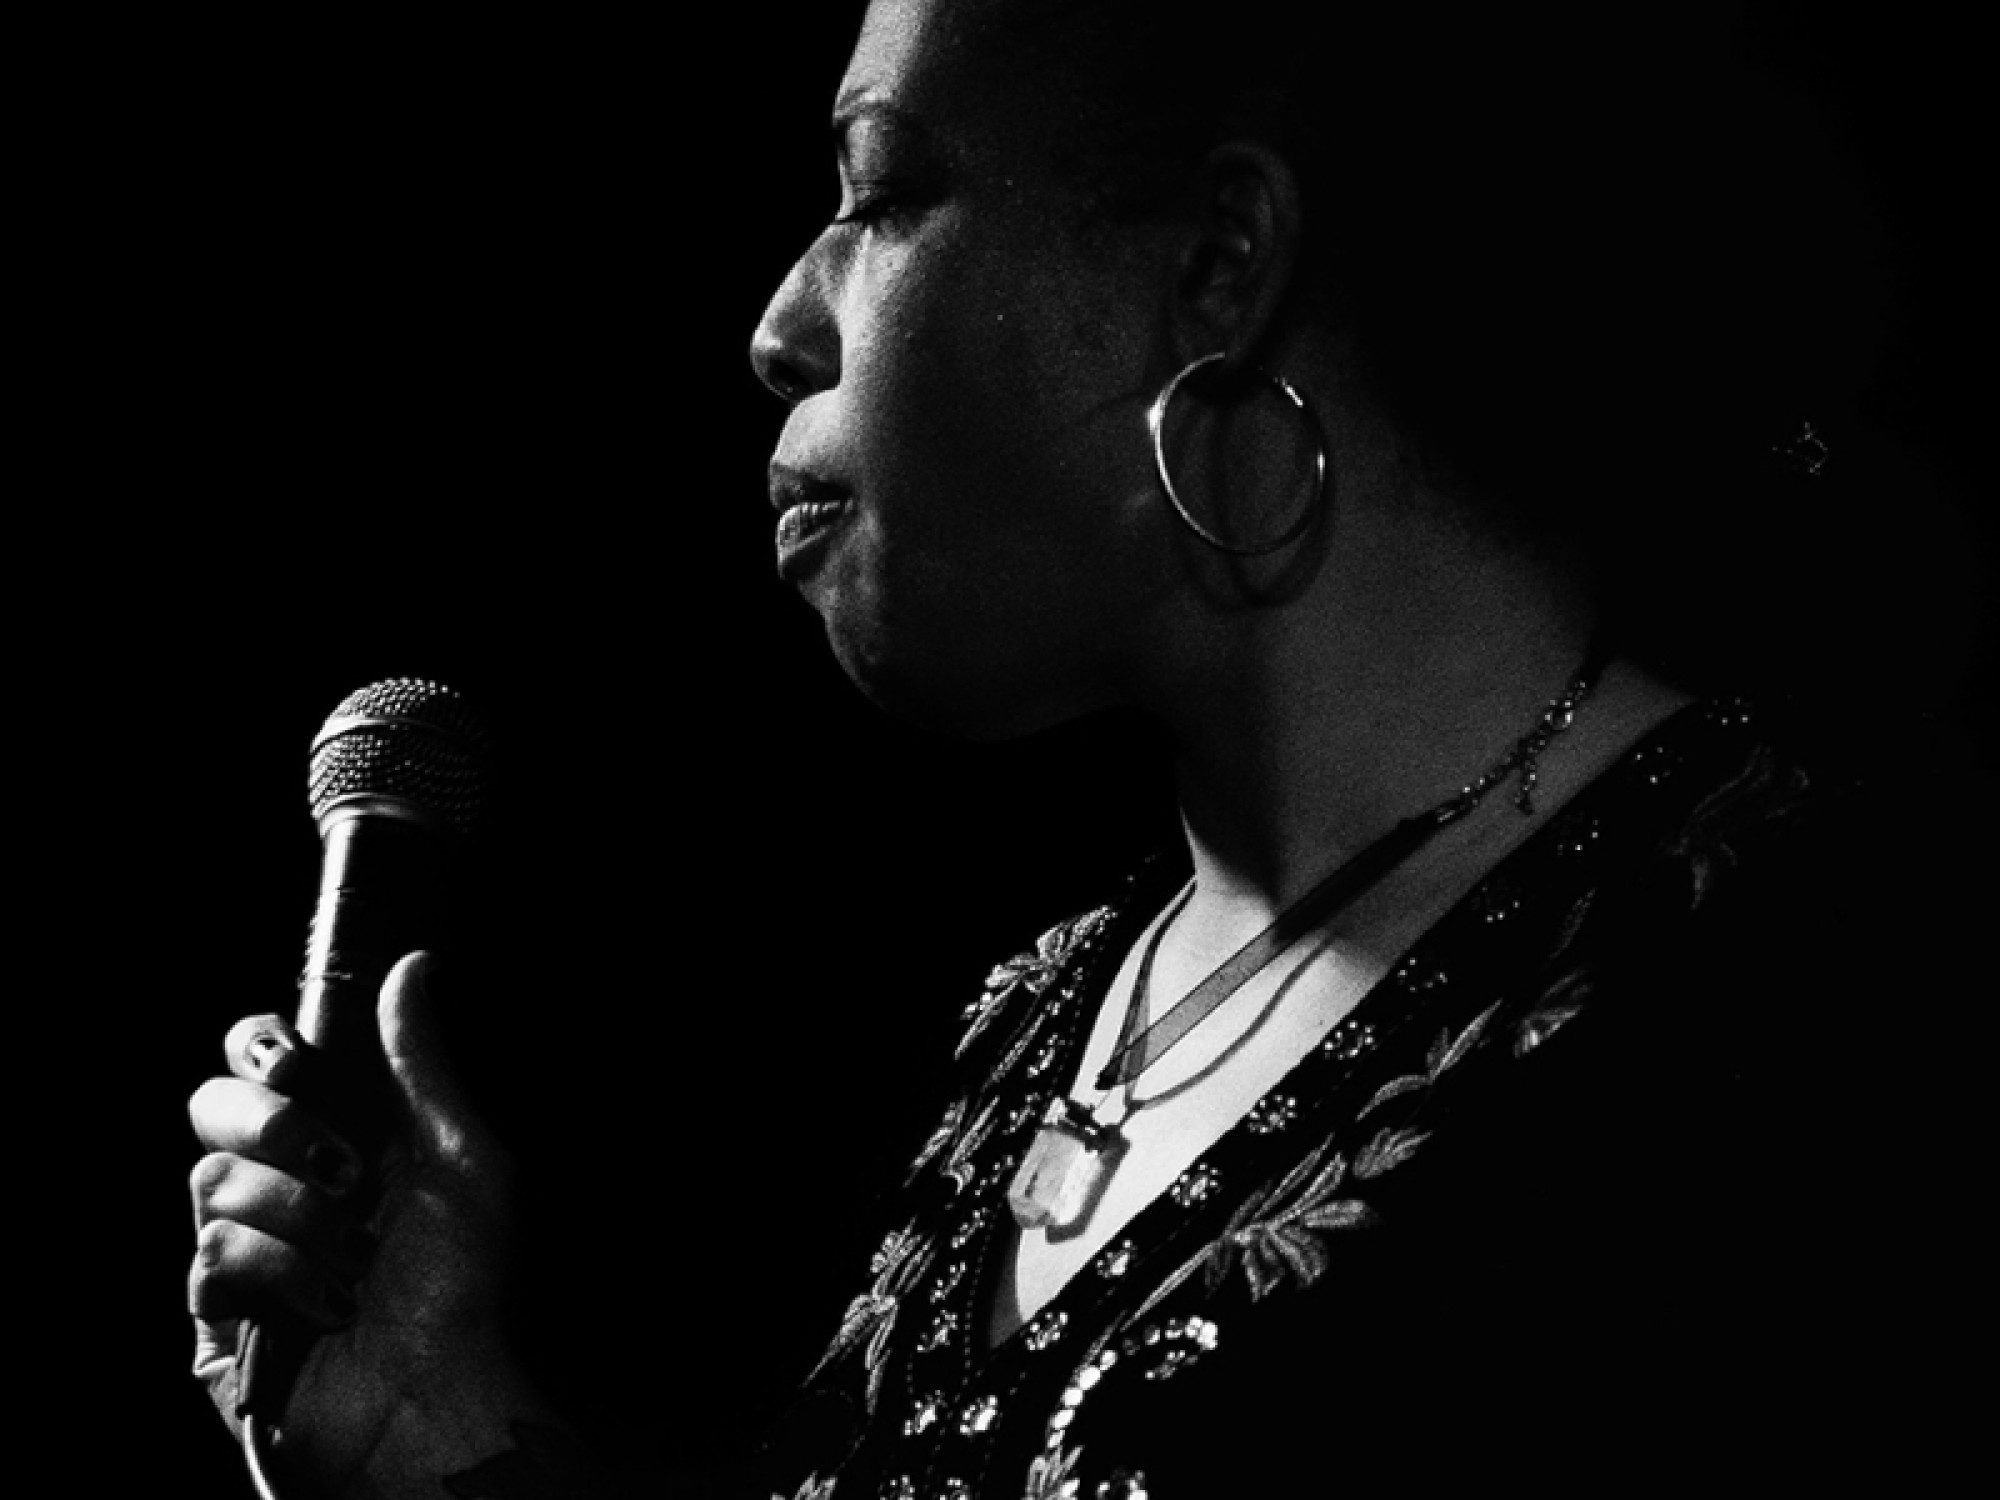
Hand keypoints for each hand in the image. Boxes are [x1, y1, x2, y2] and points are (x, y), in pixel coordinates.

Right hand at [188, 951, 521, 1492]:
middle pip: (210, 1105)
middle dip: (275, 1128)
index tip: (295, 1060)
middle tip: (344, 1168)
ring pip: (209, 1180)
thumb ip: (423, 1062)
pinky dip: (282, 1275)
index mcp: (335, 1134)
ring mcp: (241, 1248)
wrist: (443, 1390)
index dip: (260, 1046)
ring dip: (302, 1217)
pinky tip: (328, 1304)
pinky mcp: (214, 1314)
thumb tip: (413, 967)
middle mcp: (280, 1182)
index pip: (258, 1058)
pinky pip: (211, 1256)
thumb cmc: (469, 1281)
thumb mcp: (463, 1157)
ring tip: (357, 1258)